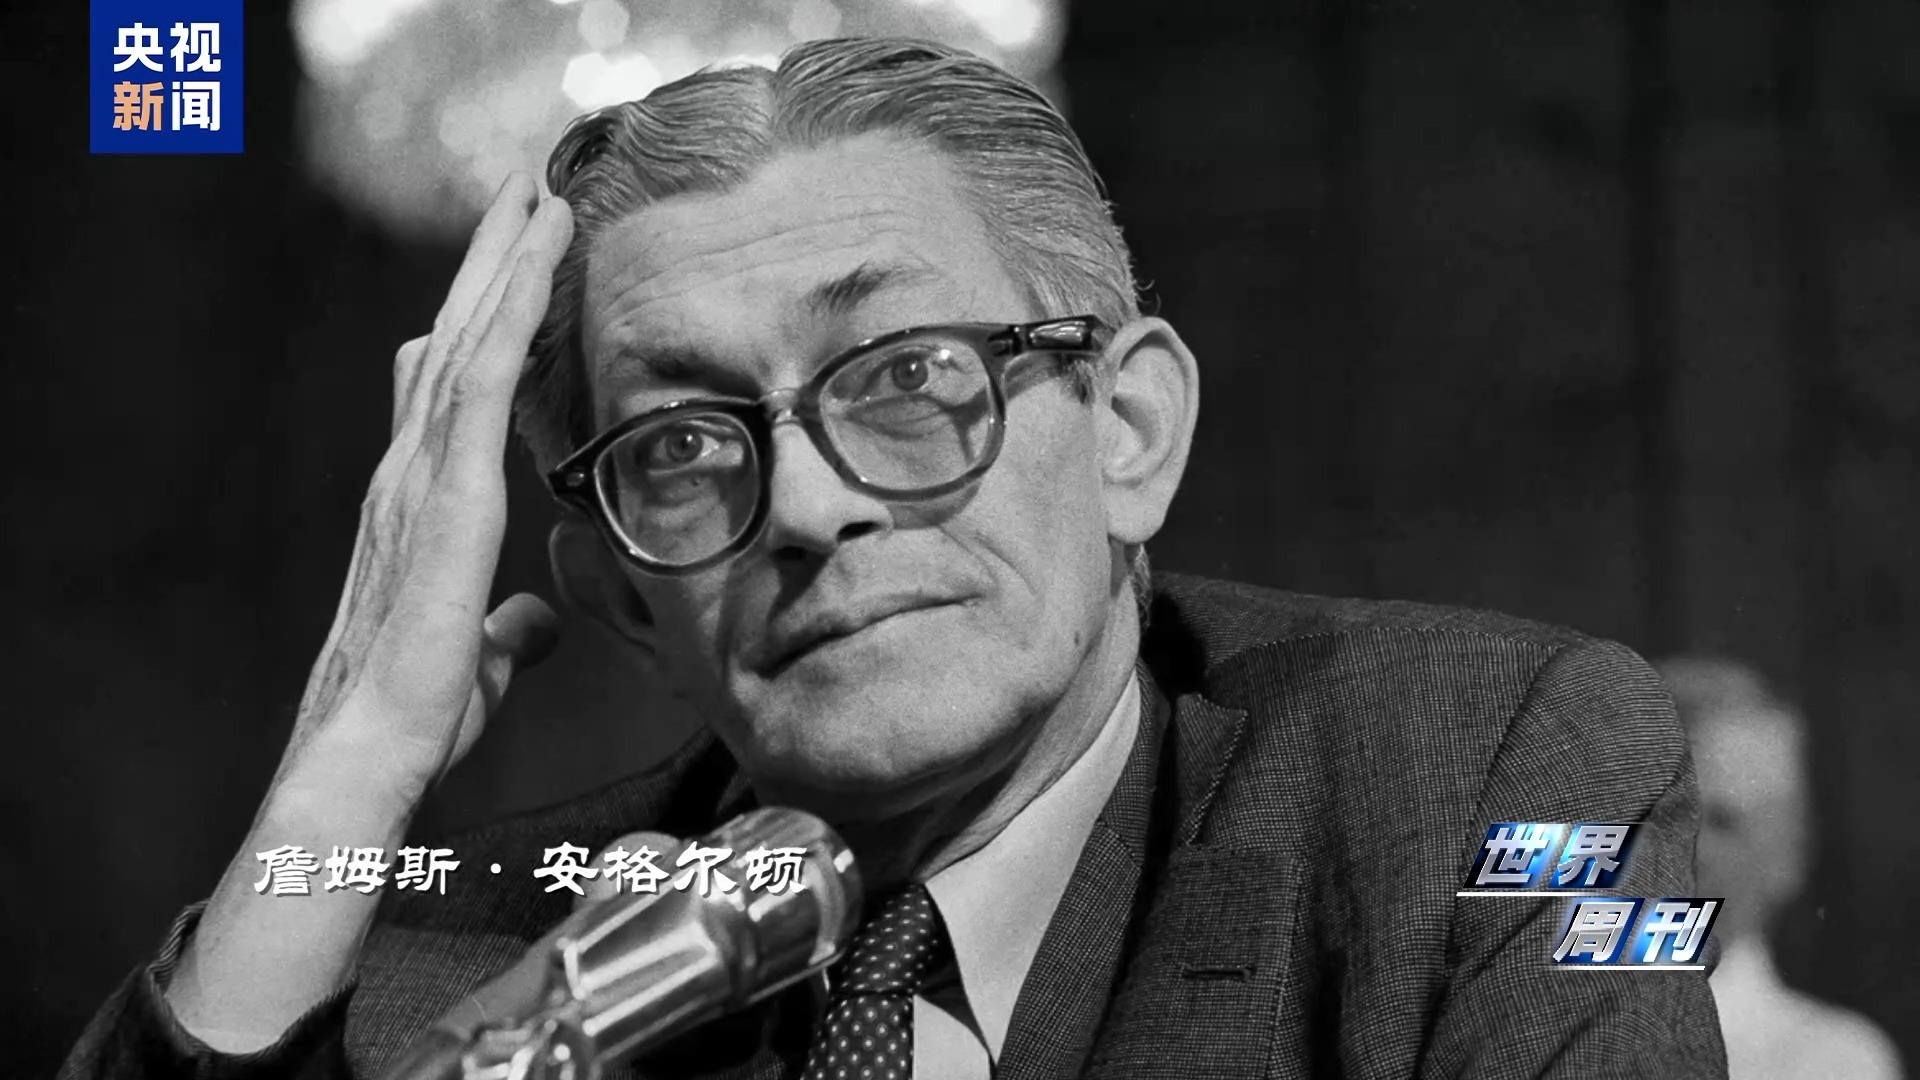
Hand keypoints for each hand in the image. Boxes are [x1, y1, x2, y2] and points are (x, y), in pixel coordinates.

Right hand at [280, 173, 574, 806]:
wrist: (374, 746)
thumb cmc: (417, 715)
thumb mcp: (480, 658)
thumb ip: (509, 627)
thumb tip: (535, 619)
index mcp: (419, 503)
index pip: (447, 388)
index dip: (480, 323)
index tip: (510, 267)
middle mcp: (410, 469)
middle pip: (451, 337)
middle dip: (489, 260)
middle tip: (524, 187)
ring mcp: (419, 471)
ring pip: (466, 333)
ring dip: (504, 256)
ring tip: (540, 186)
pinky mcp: (445, 486)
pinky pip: (483, 370)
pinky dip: (515, 300)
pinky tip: (546, 245)